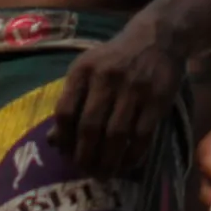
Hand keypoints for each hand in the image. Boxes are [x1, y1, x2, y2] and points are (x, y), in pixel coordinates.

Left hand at [51, 20, 185, 177]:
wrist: (157, 37)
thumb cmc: (115, 59)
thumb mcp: (88, 70)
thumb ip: (71, 102)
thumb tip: (53, 141)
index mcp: (83, 70)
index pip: (64, 111)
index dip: (63, 138)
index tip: (66, 154)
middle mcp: (106, 78)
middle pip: (89, 126)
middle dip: (85, 156)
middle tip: (86, 171)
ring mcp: (134, 88)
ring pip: (116, 135)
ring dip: (108, 160)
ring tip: (105, 173)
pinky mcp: (157, 99)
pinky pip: (142, 135)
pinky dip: (133, 154)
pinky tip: (127, 163)